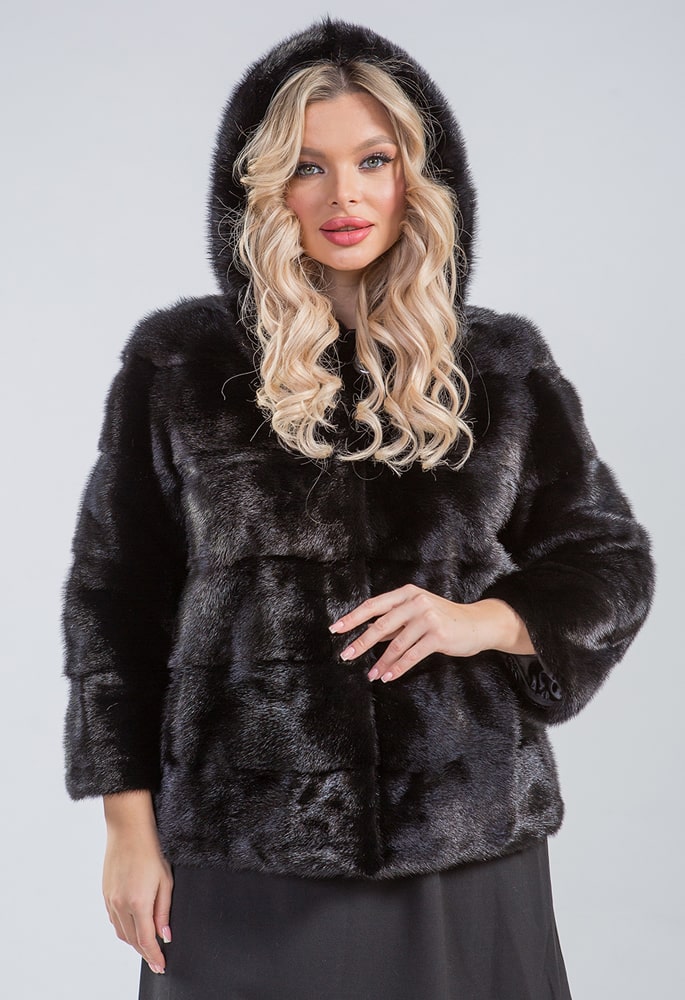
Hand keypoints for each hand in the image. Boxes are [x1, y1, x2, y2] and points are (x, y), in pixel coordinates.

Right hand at [102, 823, 172, 974]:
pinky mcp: (105, 894)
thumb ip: (164, 911)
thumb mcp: (165, 881)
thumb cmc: (151, 850)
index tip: (161, 965)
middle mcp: (121, 904)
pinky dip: (124, 929)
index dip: (154, 956)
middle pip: (132, 940)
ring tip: (146, 947)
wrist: (128, 830)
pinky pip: (114, 920)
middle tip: (156, 961)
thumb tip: (165, 935)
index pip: (146, 940)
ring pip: (121, 932)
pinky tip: (133, 928)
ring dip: (133, 943)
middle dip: (145, 953)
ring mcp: (110, 900)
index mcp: (138, 902)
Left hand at [329, 585, 526, 682]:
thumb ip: (396, 622)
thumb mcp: (418, 613)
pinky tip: (388, 676)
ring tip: (371, 675)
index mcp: (407, 594)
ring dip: (382, 662)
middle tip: (346, 655)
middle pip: (380, 625)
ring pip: (396, 644)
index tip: (336, 629)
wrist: (478, 624)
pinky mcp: (438, 635)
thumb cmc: (445, 619)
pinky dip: (398, 668)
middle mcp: (416, 602)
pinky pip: (411, 655)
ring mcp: (427, 618)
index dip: (353, 618)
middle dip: (361, 643)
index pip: (374, 605)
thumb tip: (368, 635)